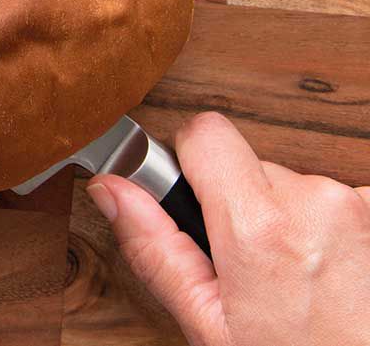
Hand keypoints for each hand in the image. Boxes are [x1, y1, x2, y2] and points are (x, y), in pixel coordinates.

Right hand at [87, 112, 369, 345]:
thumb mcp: (210, 323)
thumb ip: (155, 248)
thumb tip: (110, 187)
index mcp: (259, 227)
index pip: (205, 133)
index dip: (190, 163)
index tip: (197, 200)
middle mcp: (315, 201)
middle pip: (250, 166)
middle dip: (242, 205)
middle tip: (251, 265)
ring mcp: (358, 205)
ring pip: (294, 185)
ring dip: (289, 219)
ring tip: (297, 277)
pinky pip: (337, 198)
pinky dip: (329, 228)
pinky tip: (333, 272)